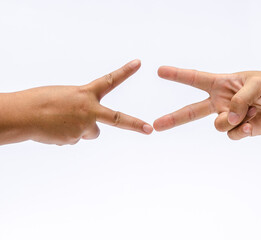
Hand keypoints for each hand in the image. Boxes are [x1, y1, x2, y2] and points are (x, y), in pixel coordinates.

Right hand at [15, 59, 152, 144]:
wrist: (22, 116)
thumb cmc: (41, 101)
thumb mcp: (67, 97)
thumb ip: (84, 109)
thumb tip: (90, 131)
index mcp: (86, 94)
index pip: (109, 80)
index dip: (125, 71)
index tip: (138, 63)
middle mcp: (89, 111)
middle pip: (117, 119)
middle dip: (135, 125)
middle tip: (149, 129)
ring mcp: (83, 127)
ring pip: (89, 132)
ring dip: (80, 129)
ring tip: (60, 122)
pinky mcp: (74, 140)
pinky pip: (74, 138)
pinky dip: (66, 135)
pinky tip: (54, 129)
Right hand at [153, 67, 260, 139]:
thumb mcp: (256, 84)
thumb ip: (239, 100)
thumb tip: (228, 119)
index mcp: (222, 84)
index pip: (195, 79)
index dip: (177, 75)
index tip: (160, 71)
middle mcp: (221, 101)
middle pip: (191, 111)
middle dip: (173, 119)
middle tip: (155, 125)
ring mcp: (230, 117)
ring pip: (218, 126)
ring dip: (233, 120)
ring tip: (250, 111)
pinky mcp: (240, 129)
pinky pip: (232, 135)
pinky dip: (243, 130)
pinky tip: (254, 122)